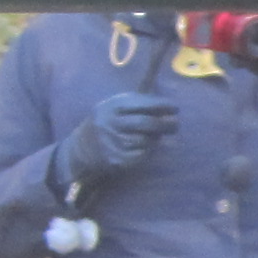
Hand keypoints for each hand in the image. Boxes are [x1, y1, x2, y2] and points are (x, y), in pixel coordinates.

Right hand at [55, 92, 179, 192]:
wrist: (81, 147)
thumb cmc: (109, 122)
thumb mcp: (117, 105)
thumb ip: (140, 102)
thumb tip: (168, 98)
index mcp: (112, 105)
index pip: (143, 104)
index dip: (162, 106)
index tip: (175, 108)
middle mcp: (110, 122)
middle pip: (146, 123)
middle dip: (166, 124)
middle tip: (175, 125)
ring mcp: (112, 142)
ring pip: (146, 140)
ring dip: (156, 139)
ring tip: (157, 135)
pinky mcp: (115, 158)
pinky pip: (141, 155)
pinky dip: (149, 151)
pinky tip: (147, 147)